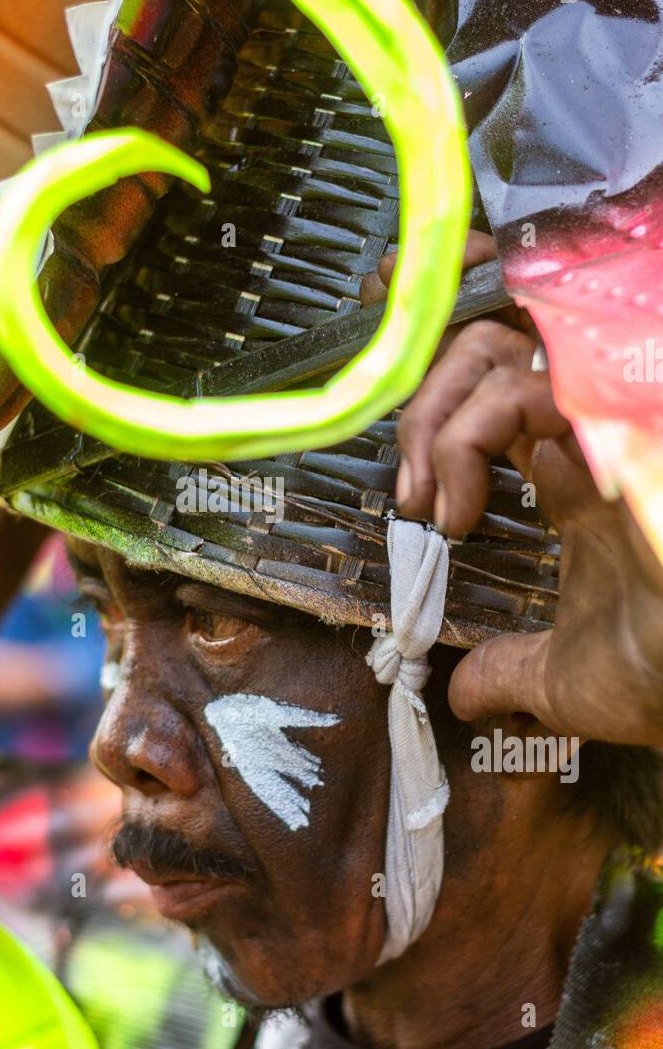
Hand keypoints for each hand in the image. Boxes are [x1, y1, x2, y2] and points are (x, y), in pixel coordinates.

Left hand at [394, 317, 662, 746]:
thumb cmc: (662, 673)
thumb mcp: (566, 679)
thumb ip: (511, 673)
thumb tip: (466, 696)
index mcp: (590, 476)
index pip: (506, 404)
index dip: (445, 435)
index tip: (418, 505)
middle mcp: (600, 436)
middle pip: (499, 353)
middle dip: (429, 406)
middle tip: (410, 490)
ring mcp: (612, 419)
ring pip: (503, 352)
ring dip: (437, 419)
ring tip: (425, 499)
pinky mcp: (624, 414)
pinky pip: (527, 384)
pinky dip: (465, 436)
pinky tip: (458, 508)